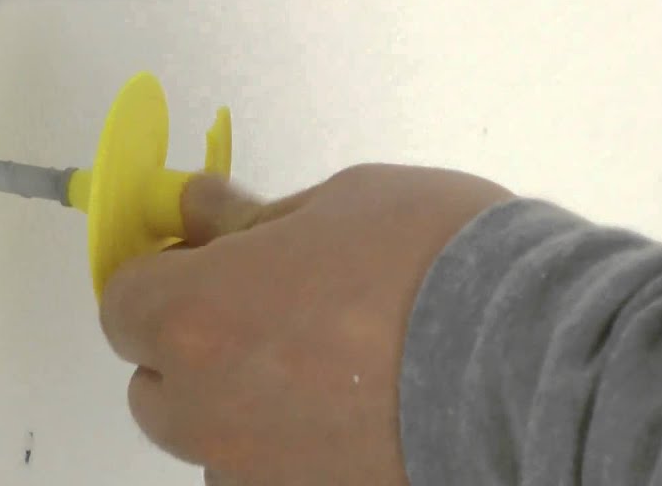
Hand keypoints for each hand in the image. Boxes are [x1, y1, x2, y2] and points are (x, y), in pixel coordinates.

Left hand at [99, 164, 512, 484]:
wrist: (540, 361)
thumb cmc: (440, 265)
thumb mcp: (340, 203)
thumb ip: (251, 217)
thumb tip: (202, 209)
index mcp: (197, 318)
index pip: (121, 304)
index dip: (156, 276)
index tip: (194, 257)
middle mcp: (210, 410)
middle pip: (154, 386)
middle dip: (186, 345)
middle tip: (256, 306)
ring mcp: (261, 471)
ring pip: (212, 441)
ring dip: (236, 404)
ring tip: (317, 369)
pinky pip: (269, 474)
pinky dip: (287, 448)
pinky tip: (351, 414)